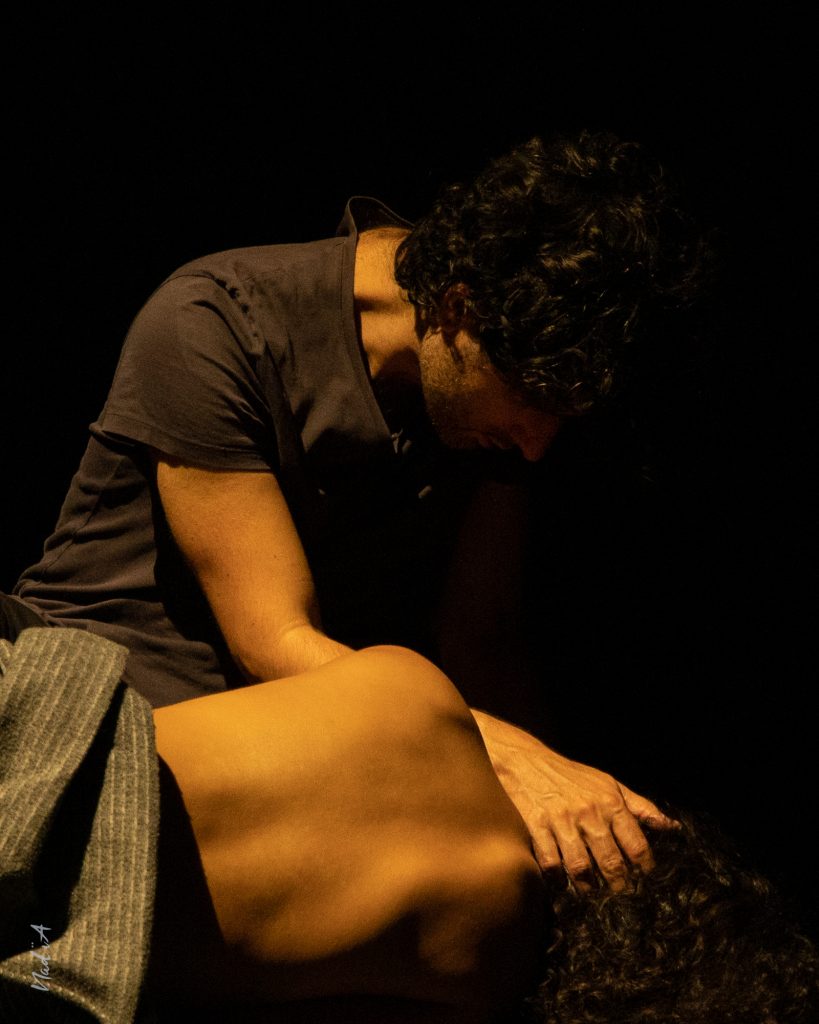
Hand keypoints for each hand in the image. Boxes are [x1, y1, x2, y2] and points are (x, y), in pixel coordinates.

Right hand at [471, 710, 675, 891]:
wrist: (526, 760)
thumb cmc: (572, 776)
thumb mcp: (609, 784)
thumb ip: (640, 807)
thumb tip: (671, 827)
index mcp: (610, 802)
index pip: (637, 845)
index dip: (644, 869)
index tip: (643, 880)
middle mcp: (589, 813)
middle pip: (611, 862)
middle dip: (619, 885)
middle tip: (619, 895)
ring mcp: (561, 821)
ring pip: (581, 867)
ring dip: (588, 887)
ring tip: (591, 893)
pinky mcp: (537, 826)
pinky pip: (550, 863)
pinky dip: (557, 879)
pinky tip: (561, 883)